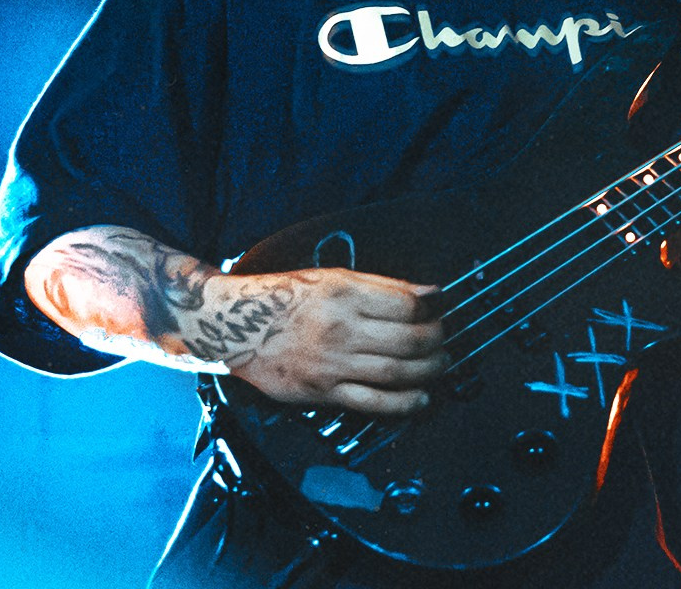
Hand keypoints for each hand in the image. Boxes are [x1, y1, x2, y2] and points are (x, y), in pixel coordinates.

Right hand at [225, 268, 448, 415]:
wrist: (235, 324)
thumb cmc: (287, 296)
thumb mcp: (333, 277)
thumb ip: (382, 286)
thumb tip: (430, 294)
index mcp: (344, 294)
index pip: (406, 305)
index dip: (432, 309)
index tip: (441, 309)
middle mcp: (339, 329)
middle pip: (407, 341)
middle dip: (437, 342)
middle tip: (444, 339)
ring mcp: (331, 363)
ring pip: (395, 373)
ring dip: (428, 371)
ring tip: (440, 365)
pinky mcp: (322, 391)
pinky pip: (372, 403)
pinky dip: (403, 403)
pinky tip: (420, 397)